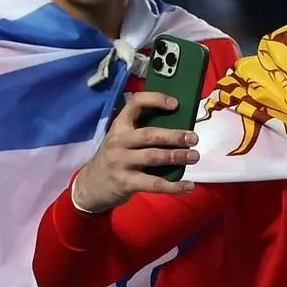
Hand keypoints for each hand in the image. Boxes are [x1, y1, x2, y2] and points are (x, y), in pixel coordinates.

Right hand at [73, 92, 199, 212]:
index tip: (175, 104)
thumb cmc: (114, 158)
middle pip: (150, 134)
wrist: (91, 186)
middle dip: (175, 136)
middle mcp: (119, 141)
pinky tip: (189, 186)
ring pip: (154, 157)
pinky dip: (174, 186)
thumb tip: (178, 126)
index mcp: (119, 126)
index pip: (135, 104)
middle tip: (194, 138)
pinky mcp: (126, 183)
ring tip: (195, 156)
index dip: (155, 100)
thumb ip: (141, 132)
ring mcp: (121, 162)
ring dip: (178, 156)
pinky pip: (154, 184)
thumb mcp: (121, 140)